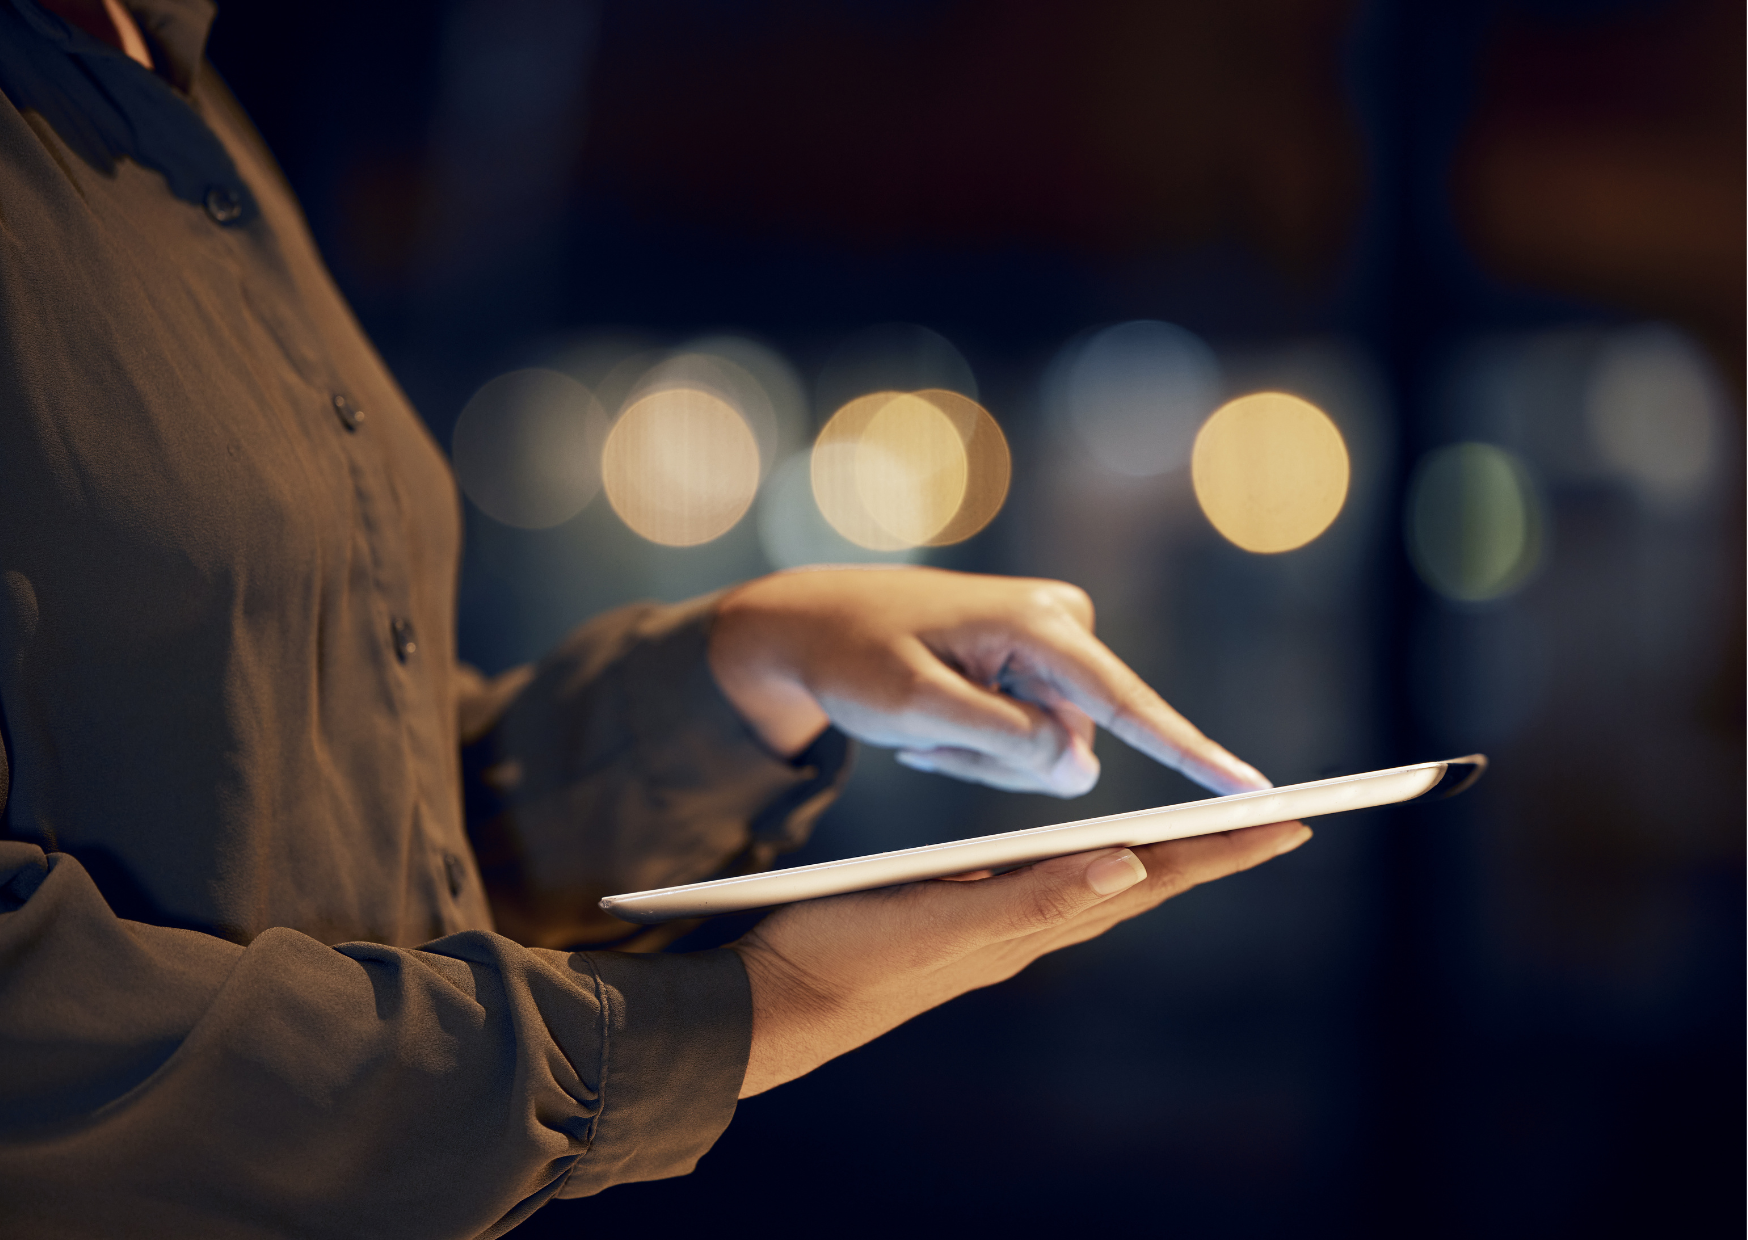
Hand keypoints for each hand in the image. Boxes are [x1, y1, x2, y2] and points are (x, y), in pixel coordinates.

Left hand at [708, 567, 1266, 796]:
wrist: (811, 624)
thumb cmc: (854, 656)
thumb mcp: (914, 705)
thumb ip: (1002, 738)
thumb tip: (1084, 769)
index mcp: (1038, 624)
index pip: (1129, 704)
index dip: (1193, 755)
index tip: (1254, 792)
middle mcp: (1061, 625)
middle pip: (1073, 741)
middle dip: (1003, 759)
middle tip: (923, 736)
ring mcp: (1053, 646)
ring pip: (1051, 749)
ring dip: (985, 756)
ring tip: (923, 722)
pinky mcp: (1039, 665)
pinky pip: (1033, 738)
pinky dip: (981, 746)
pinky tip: (932, 720)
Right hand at [732, 818, 1311, 1095]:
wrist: (774, 1004)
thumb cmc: (844, 956)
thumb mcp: (938, 923)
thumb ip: (1032, 899)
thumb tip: (1130, 866)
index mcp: (1032, 923)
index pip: (1148, 879)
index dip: (1220, 852)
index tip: (1292, 823)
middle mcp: (1029, 929)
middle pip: (1142, 882)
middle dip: (1213, 852)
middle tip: (1281, 822)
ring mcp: (998, 929)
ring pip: (1103, 887)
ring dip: (1164, 860)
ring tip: (1211, 838)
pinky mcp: (963, 922)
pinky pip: (1056, 890)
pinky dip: (1097, 866)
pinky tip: (1093, 859)